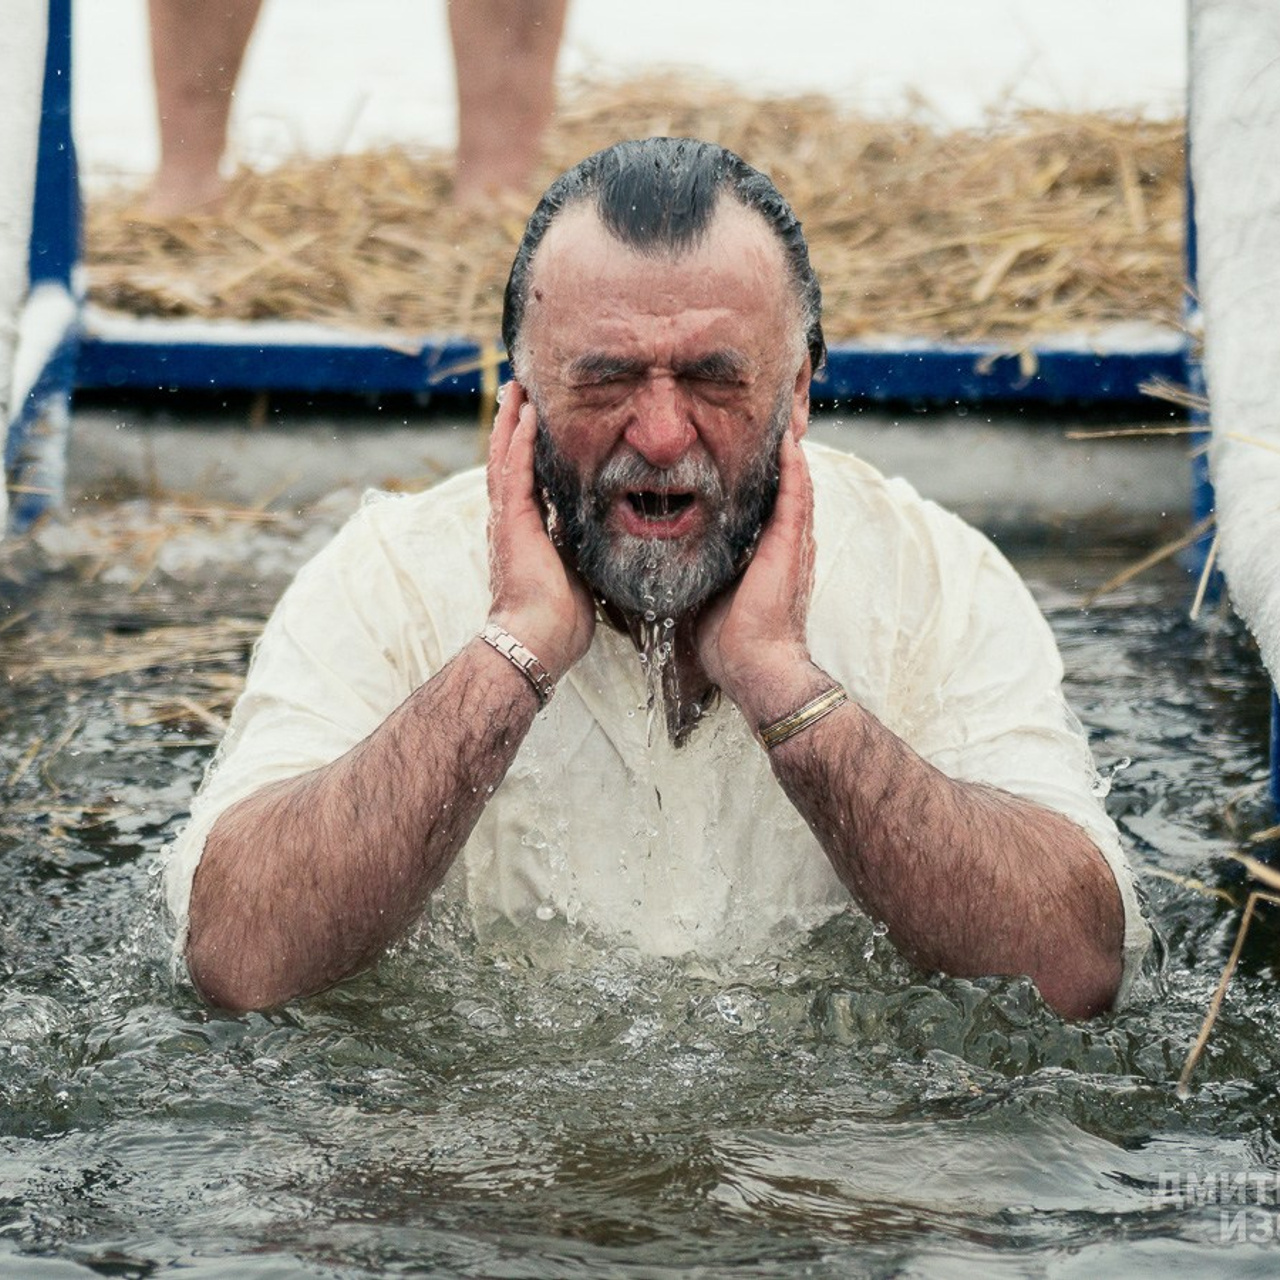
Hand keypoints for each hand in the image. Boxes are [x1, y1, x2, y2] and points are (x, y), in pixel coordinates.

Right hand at [486, 383, 594, 677]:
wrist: (537, 642)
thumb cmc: (560, 620)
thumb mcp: (577, 570)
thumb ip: (581, 546)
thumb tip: (606, 533)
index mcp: (523, 530)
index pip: (524, 476)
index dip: (527, 445)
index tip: (536, 417)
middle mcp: (509, 519)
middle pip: (507, 458)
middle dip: (513, 422)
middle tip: (520, 387)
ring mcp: (506, 519)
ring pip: (504, 456)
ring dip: (511, 419)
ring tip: (517, 386)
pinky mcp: (512, 522)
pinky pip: (514, 471)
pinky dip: (518, 440)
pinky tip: (526, 413)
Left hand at [695, 431, 817, 712]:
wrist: (755, 666)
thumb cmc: (728, 639)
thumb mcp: (709, 588)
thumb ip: (698, 563)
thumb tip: (662, 550)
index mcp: (770, 553)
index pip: (770, 502)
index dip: (764, 472)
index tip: (747, 442)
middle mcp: (788, 543)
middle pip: (788, 486)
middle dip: (780, 453)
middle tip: (773, 417)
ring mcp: (793, 543)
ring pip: (796, 484)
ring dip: (790, 450)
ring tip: (783, 416)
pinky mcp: (790, 546)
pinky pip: (795, 497)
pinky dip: (793, 467)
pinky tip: (786, 440)